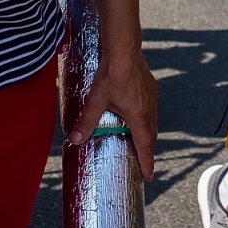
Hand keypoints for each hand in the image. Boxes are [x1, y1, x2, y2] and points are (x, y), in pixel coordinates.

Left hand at [68, 46, 159, 181]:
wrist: (124, 50)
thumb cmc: (112, 75)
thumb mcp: (96, 100)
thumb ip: (86, 121)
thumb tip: (75, 138)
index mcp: (139, 117)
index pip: (145, 146)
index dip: (147, 163)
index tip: (148, 177)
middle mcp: (149, 109)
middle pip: (151, 136)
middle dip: (147, 151)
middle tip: (142, 162)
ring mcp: (152, 98)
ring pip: (152, 122)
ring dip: (147, 134)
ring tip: (139, 142)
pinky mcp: (150, 88)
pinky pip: (151, 109)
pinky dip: (146, 119)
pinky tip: (136, 115)